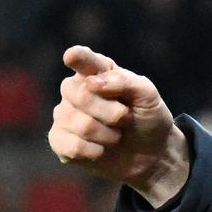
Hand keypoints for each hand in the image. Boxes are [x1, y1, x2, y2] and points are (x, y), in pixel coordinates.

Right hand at [49, 45, 188, 206]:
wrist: (152, 154)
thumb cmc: (148, 118)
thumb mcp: (148, 96)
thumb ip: (124, 82)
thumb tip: (93, 82)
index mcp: (95, 71)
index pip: (82, 59)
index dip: (77, 57)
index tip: (72, 57)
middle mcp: (75, 89)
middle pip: (82, 96)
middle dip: (113, 114)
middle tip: (125, 118)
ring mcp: (64, 115)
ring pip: (82, 125)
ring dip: (108, 135)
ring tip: (116, 135)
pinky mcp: (60, 141)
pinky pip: (71, 146)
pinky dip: (94, 152)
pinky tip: (101, 150)